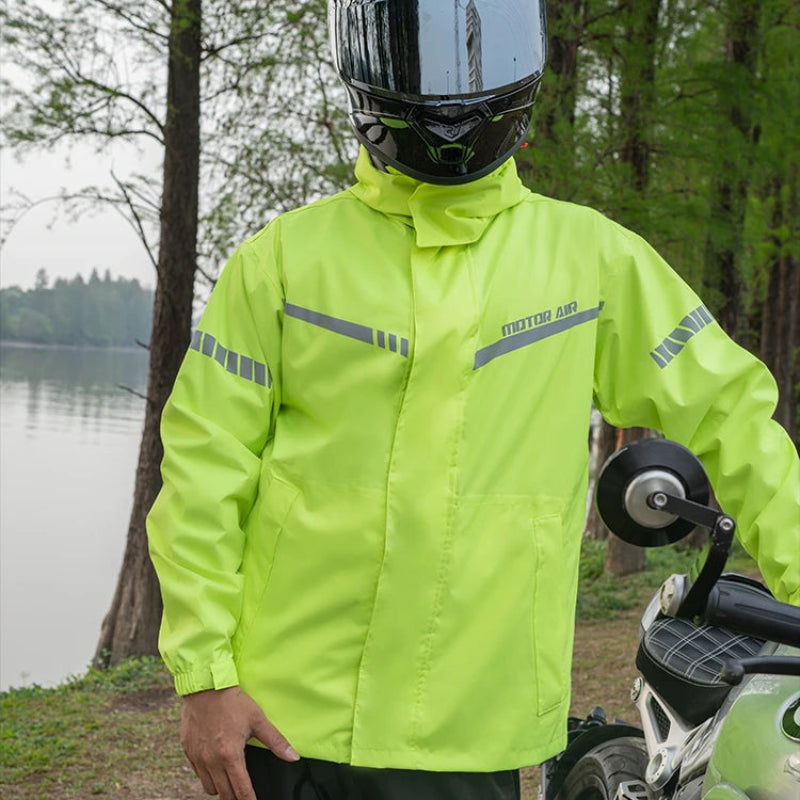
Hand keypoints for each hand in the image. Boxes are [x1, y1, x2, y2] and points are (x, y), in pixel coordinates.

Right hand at [181, 686, 298, 799]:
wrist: (205, 687)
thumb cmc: (232, 701)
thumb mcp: (258, 719)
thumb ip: (276, 741)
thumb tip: (294, 756)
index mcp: (230, 755)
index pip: (241, 790)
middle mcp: (211, 760)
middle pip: (224, 794)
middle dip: (235, 797)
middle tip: (244, 794)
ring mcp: (197, 757)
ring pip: (209, 787)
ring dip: (220, 787)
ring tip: (230, 779)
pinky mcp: (187, 751)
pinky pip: (197, 773)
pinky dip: (207, 774)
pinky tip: (216, 765)